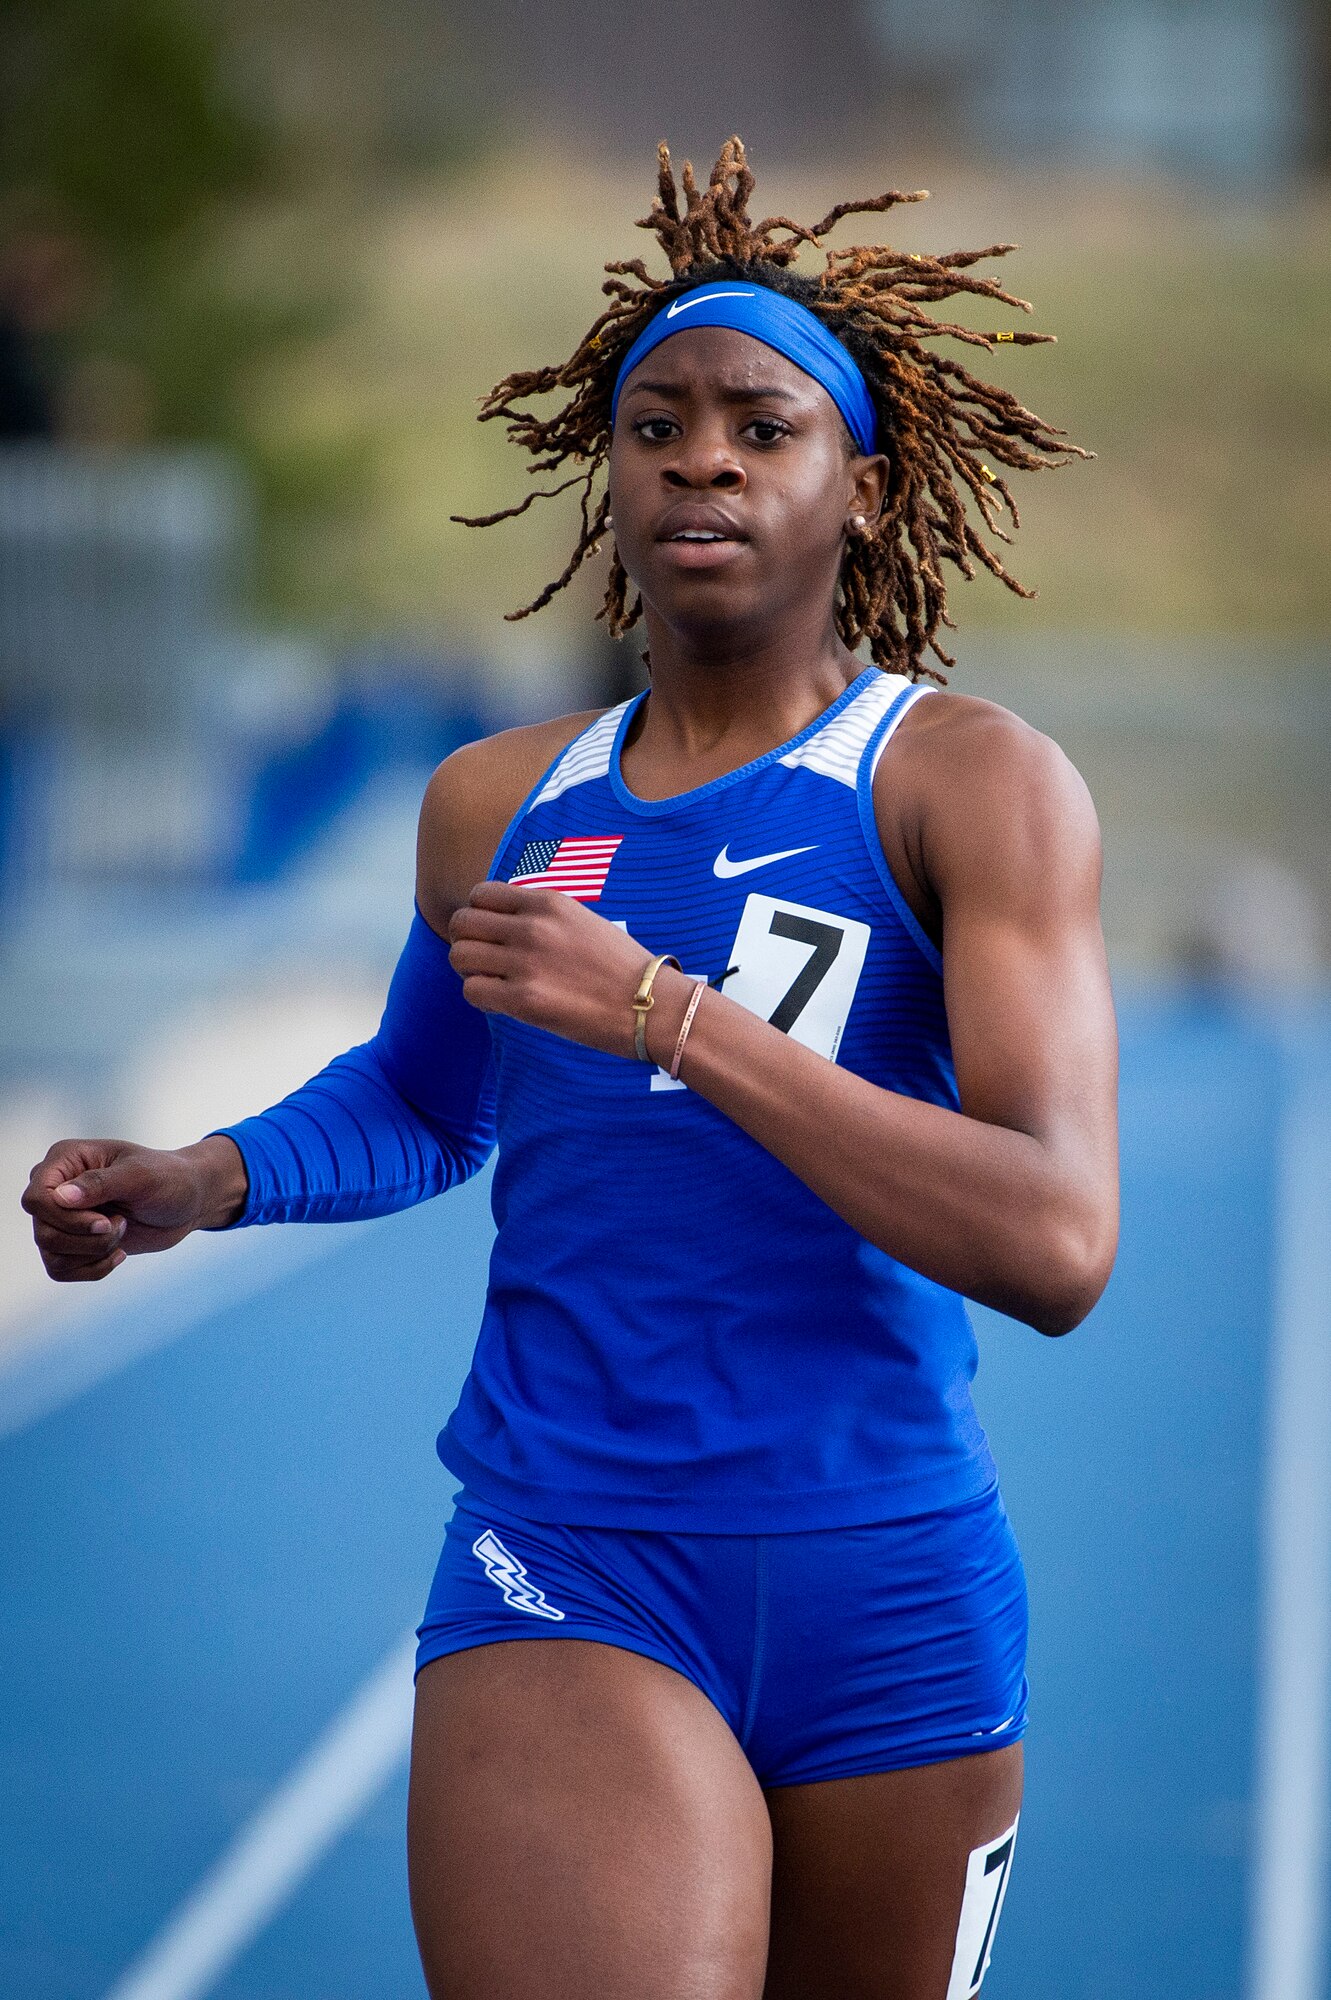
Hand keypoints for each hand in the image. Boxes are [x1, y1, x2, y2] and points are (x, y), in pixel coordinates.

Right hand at [21, 1135, 247, 1281]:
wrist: (188, 1200)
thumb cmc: (168, 1178)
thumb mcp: (140, 1176)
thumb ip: (100, 1183)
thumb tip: (61, 1196)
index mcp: (65, 1160)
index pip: (37, 1198)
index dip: (65, 1218)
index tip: (105, 1221)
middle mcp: (57, 1188)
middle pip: (44, 1231)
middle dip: (88, 1239)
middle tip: (121, 1223)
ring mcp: (62, 1217)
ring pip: (52, 1254)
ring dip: (94, 1253)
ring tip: (122, 1231)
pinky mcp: (73, 1242)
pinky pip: (61, 1270)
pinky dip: (93, 1269)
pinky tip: (119, 1254)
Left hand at [447, 881, 690, 1061]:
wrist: (652, 1005)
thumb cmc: (620, 967)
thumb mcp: (581, 921)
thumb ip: (541, 915)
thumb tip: (501, 921)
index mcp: (548, 901)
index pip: (480, 894)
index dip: (478, 915)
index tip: (492, 934)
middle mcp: (532, 926)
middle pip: (462, 923)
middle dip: (468, 941)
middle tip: (487, 960)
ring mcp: (526, 962)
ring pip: (459, 956)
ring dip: (470, 970)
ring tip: (494, 981)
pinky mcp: (524, 1000)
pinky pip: (472, 990)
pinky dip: (481, 996)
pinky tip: (504, 1001)